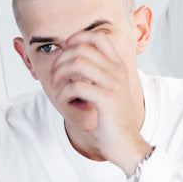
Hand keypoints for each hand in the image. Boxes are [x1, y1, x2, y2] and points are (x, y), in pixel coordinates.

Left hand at [50, 31, 150, 174]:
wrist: (128, 145)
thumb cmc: (114, 121)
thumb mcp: (109, 92)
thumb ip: (98, 76)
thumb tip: (73, 62)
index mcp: (119, 67)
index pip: (98, 37)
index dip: (77, 39)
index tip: (66, 53)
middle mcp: (118, 71)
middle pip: (82, 48)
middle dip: (61, 60)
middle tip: (55, 75)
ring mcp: (113, 84)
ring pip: (77, 63)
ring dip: (59, 73)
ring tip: (56, 86)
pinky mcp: (106, 99)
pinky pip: (76, 86)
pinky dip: (63, 92)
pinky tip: (62, 100)